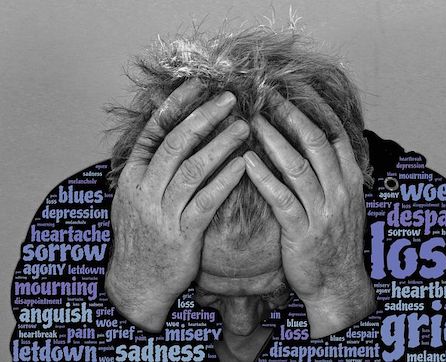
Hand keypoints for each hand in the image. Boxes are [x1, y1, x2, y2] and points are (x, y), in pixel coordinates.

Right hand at [105, 80, 248, 331]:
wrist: (137, 282)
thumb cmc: (143, 236)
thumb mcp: (134, 199)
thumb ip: (149, 167)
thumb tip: (166, 130)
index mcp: (132, 177)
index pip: (153, 131)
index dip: (175, 105)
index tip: (197, 84)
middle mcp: (144, 190)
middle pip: (176, 144)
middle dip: (203, 117)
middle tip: (229, 99)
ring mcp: (162, 213)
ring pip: (193, 169)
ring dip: (220, 144)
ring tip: (244, 127)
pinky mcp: (183, 234)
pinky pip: (207, 201)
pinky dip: (226, 180)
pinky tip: (244, 164)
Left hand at [244, 92, 374, 337]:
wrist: (338, 282)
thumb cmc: (334, 238)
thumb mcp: (344, 201)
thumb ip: (332, 171)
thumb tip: (313, 139)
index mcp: (350, 179)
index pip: (336, 132)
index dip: (315, 107)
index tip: (295, 86)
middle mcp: (340, 190)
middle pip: (316, 142)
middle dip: (292, 115)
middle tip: (268, 94)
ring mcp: (322, 211)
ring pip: (298, 166)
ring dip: (274, 140)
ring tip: (252, 121)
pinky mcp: (302, 232)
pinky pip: (281, 198)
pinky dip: (264, 177)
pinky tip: (246, 161)